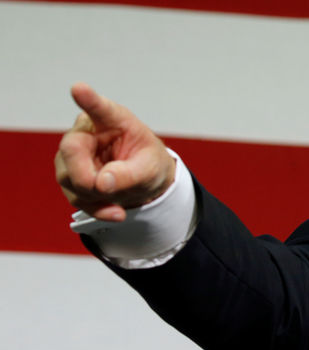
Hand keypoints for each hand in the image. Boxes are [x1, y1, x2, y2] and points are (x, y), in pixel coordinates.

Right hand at [55, 83, 175, 221]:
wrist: (145, 181)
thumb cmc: (149, 163)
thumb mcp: (151, 169)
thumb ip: (130, 174)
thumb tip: (101, 183)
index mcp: (113, 119)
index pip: (99, 108)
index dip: (88, 99)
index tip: (79, 89)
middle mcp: (87, 132)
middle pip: (71, 151)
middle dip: (87, 177)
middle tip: (107, 190)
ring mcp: (73, 154)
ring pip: (69, 177)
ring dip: (95, 197)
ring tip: (122, 202)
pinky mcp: (70, 176)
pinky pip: (76, 196)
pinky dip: (96, 208)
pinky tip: (116, 213)